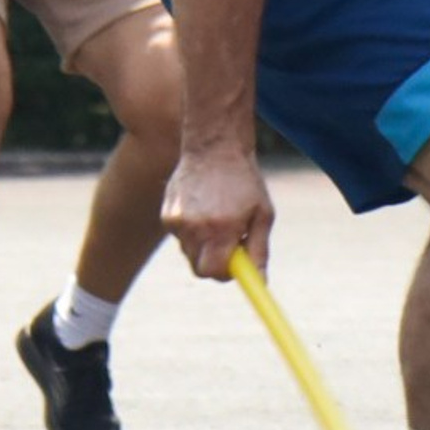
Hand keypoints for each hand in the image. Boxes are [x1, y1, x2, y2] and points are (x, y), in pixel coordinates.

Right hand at [164, 145, 272, 280]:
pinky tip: (201, 207)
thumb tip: (261, 282)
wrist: (215, 147)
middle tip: (228, 246)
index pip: (216, 272)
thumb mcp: (262, 214)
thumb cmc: (245, 182)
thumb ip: (259, 250)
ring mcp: (178, 221)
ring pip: (190, 252)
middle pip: (200, 269)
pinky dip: (191, 230)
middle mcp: (197, 227)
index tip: (237, 265)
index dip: (228, 273)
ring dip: (204, 244)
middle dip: (215, 264)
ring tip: (216, 215)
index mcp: (223, 229)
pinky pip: (180, 237)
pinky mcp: (167, 215)